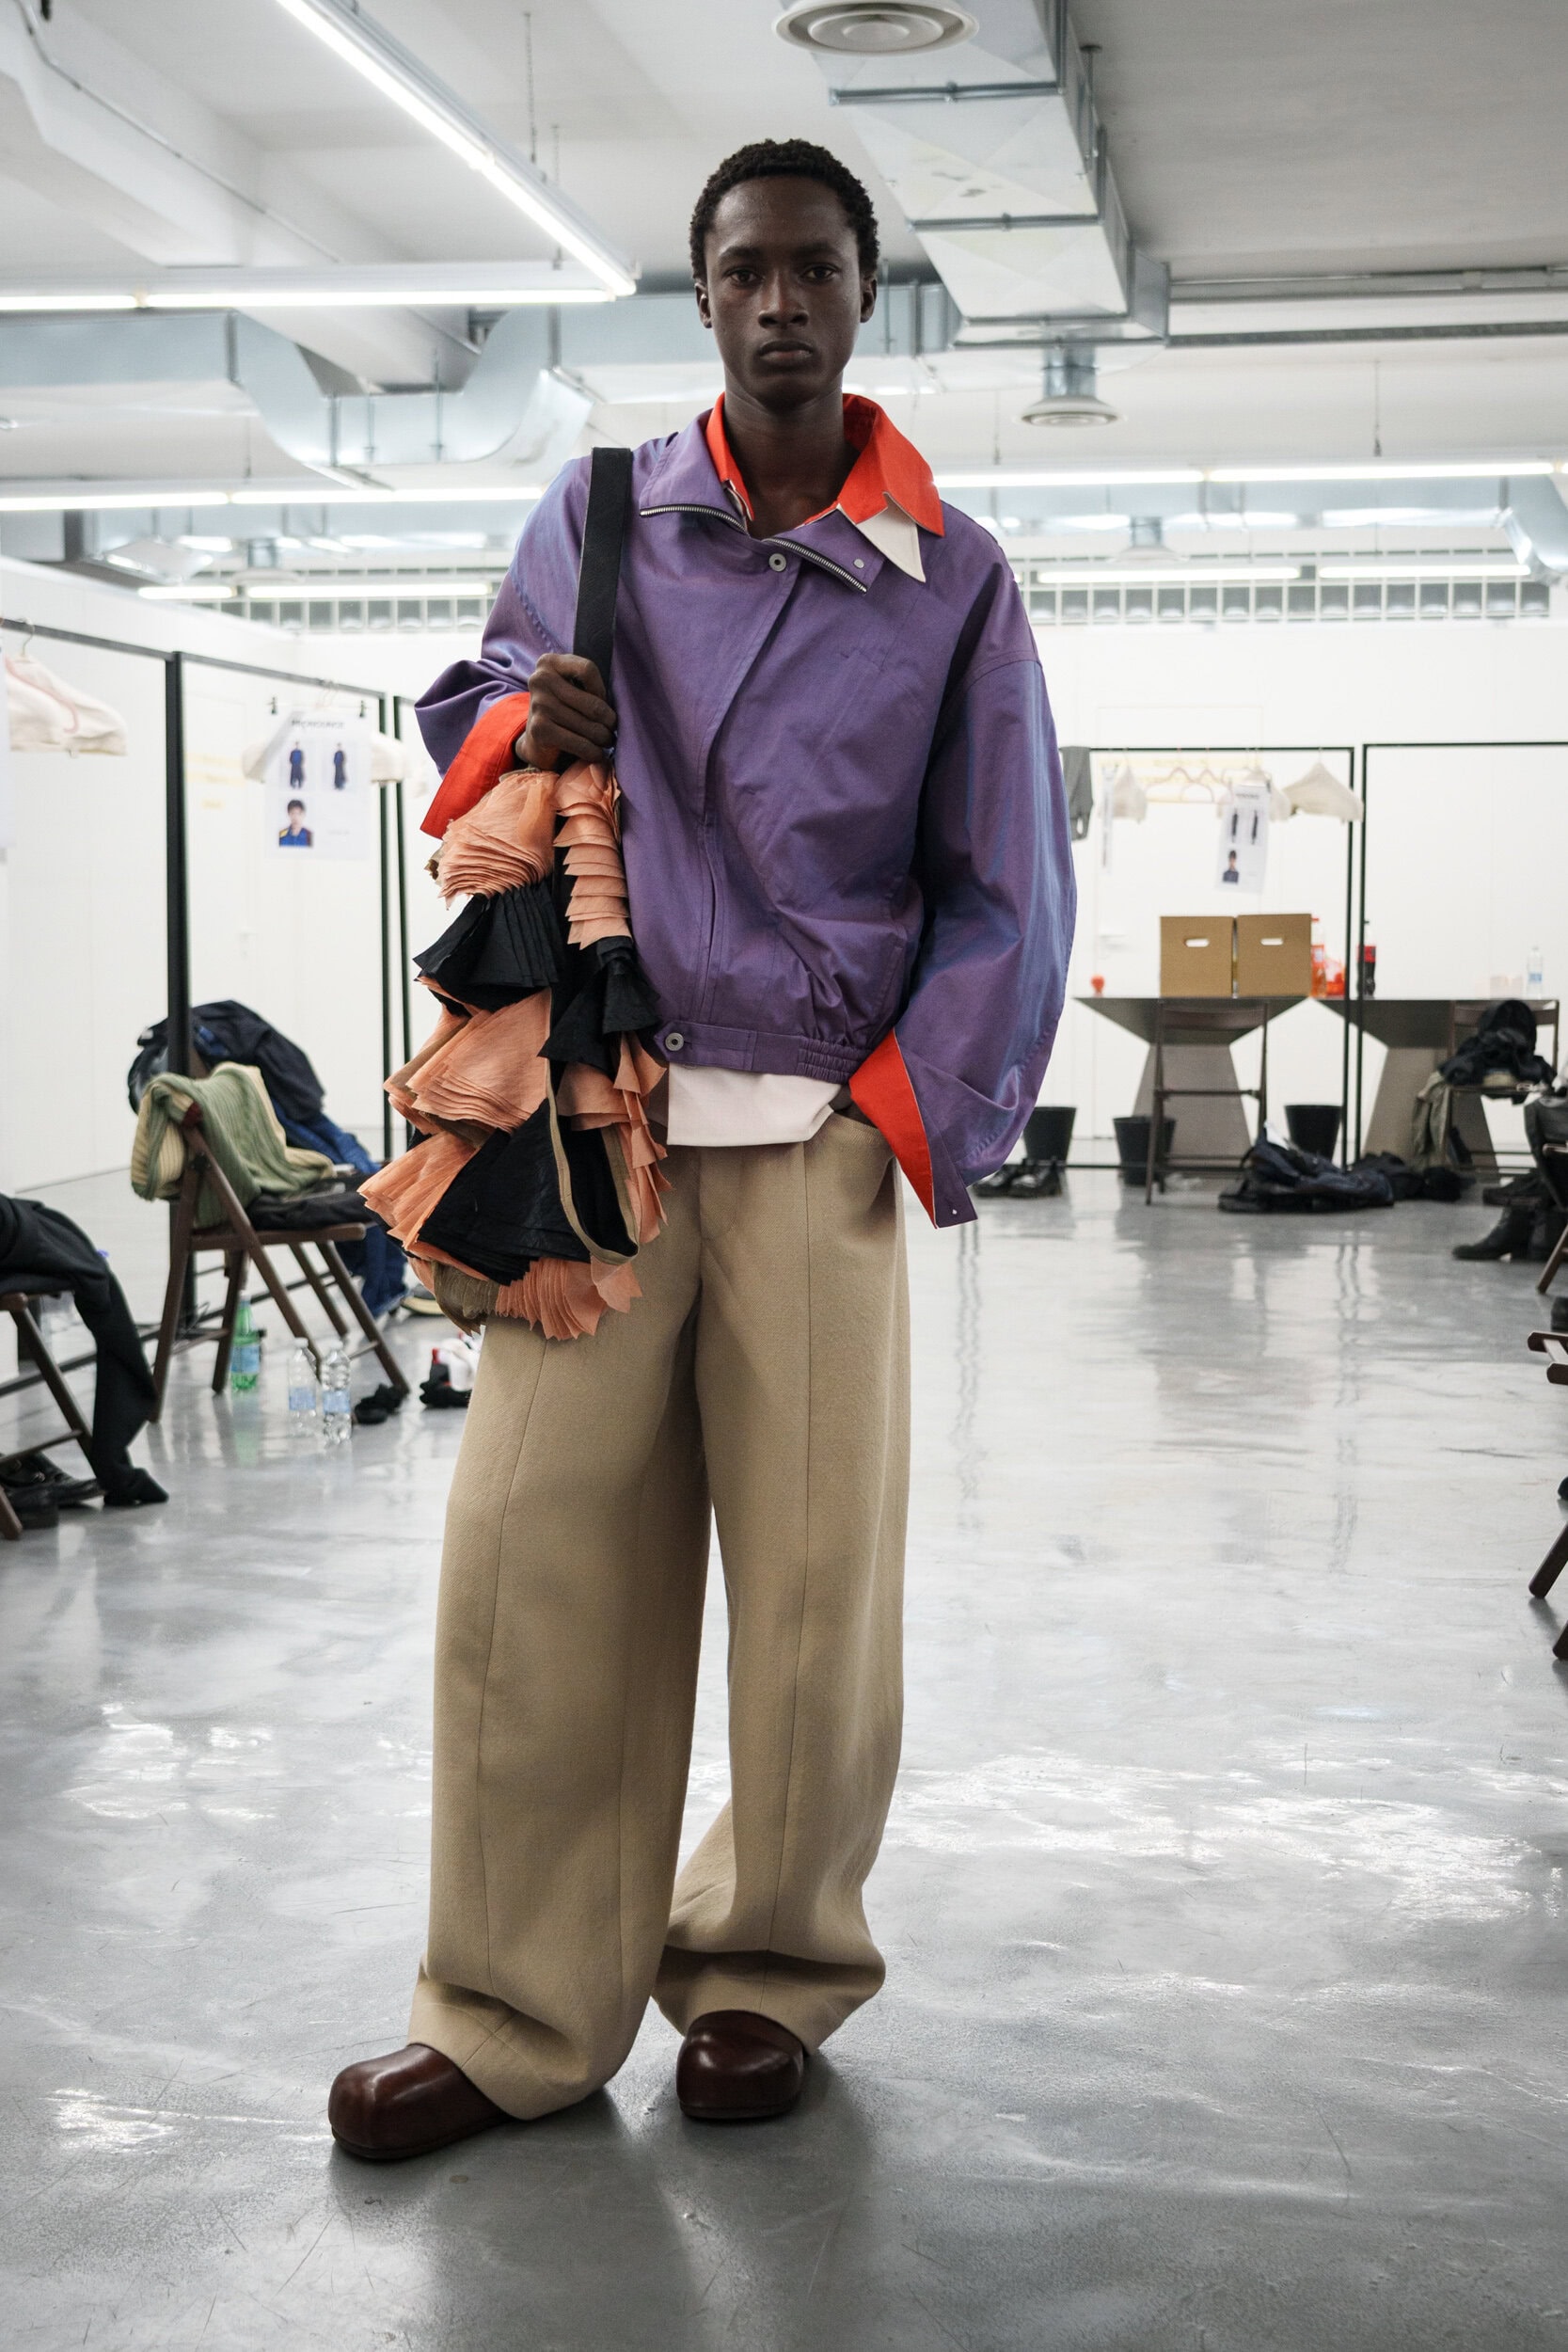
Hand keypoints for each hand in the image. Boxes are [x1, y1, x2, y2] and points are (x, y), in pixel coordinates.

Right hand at [517, 652, 616, 768]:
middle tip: (612, 729)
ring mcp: (539, 705)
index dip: (602, 690)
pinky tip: (597, 754)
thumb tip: (622, 702)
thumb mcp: (573, 686)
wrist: (537, 736)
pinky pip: (580, 744)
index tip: (604, 702)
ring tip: (606, 741)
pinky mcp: (539, 730)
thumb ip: (589, 684)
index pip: (588, 669)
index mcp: (549, 662)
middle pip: (593, 704)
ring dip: (604, 739)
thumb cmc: (564, 707)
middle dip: (609, 721)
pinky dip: (593, 752)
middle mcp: (540, 680)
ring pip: (589, 727)